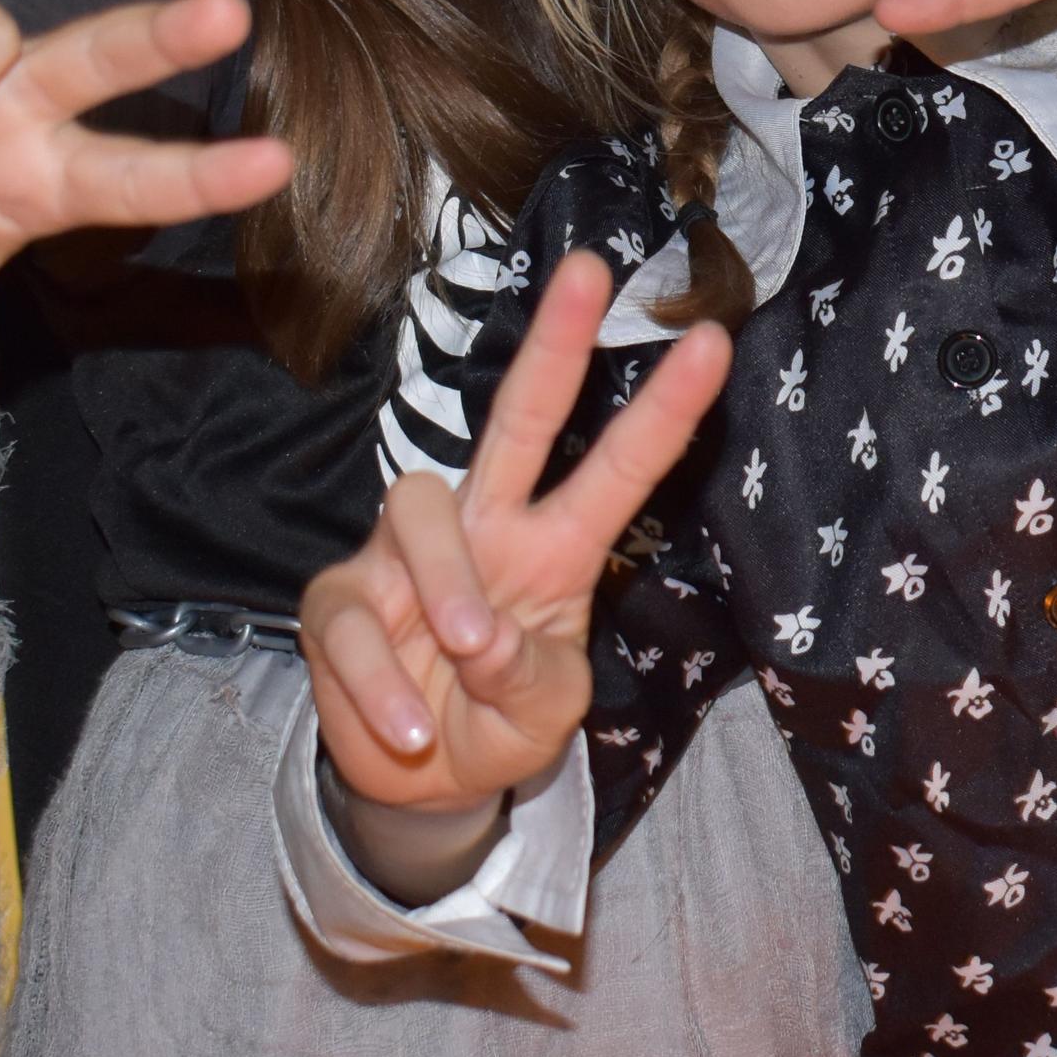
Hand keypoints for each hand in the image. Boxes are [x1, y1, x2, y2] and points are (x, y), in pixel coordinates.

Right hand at [302, 250, 732, 831]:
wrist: (422, 784)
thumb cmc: (498, 723)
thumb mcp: (543, 715)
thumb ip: (528, 677)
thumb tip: (485, 637)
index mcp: (557, 549)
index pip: (619, 468)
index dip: (665, 410)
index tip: (715, 344)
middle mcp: (485, 528)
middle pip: (519, 419)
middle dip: (556, 344)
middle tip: (593, 272)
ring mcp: (404, 555)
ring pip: (418, 508)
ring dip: (447, 584)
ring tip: (468, 653)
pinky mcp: (341, 600)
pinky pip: (354, 618)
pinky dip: (380, 682)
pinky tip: (410, 728)